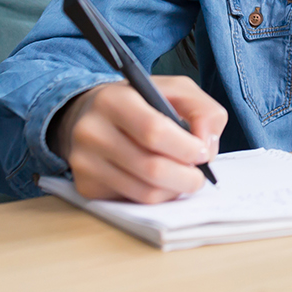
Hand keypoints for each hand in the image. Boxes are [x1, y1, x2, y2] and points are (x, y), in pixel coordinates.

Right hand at [52, 76, 226, 203]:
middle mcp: (92, 131)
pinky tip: (158, 181)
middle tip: (199, 175)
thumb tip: (207, 147)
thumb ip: (203, 111)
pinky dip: (156, 196)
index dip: (186, 148)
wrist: (89, 116)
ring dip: (174, 190)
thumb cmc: (140, 103)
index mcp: (113, 100)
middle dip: (187, 177)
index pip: (154, 131)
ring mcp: (84, 161)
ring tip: (181, 177)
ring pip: (145, 192)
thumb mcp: (175, 90)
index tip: (202, 152)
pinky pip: (133, 201)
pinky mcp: (85, 185)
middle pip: (152, 168)